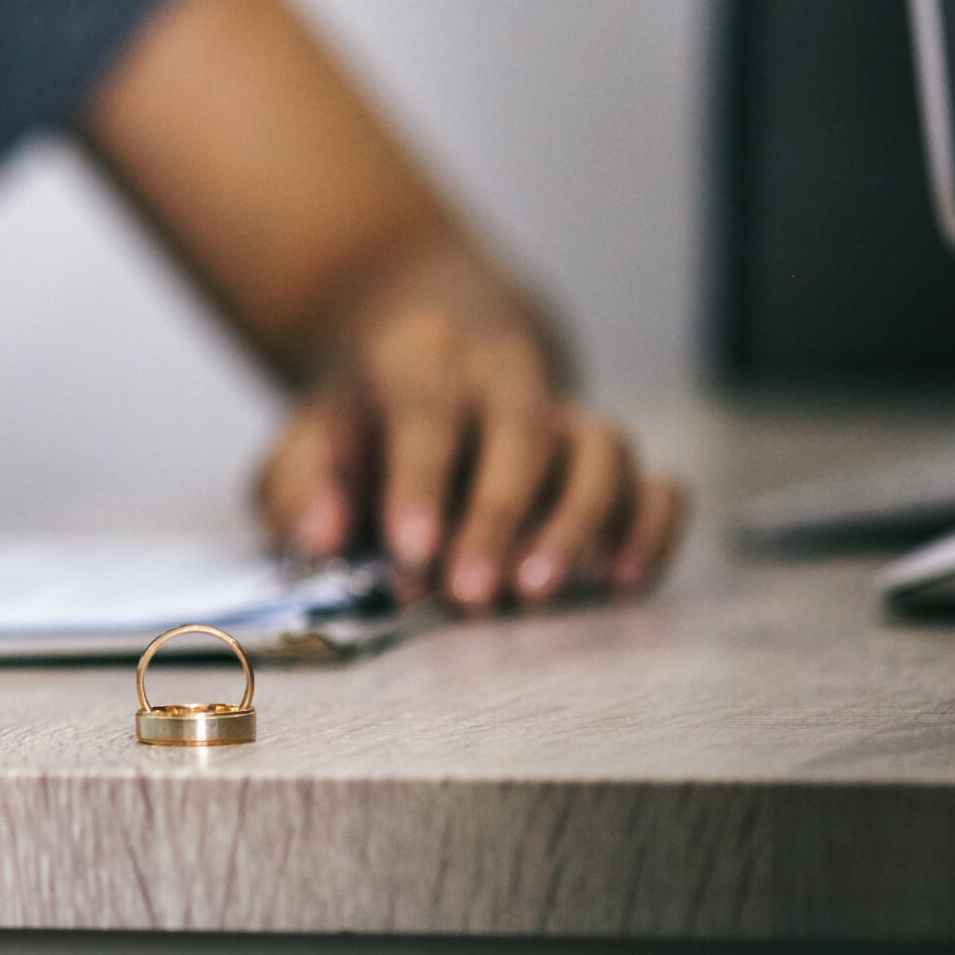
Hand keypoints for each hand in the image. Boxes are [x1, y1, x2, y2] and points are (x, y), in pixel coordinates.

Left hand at [256, 302, 684, 613]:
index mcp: (420, 359)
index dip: (419, 481)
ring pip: (600, 448)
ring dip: (577, 525)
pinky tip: (619, 583)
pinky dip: (650, 531)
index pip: (424, 410)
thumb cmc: (360, 425)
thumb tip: (319, 535)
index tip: (410, 551)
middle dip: (498, 517)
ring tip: (537, 595)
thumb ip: (298, 486)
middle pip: (521, 431)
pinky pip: (655, 482)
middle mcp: (506, 376)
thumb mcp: (303, 441)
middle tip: (470, 595)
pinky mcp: (609, 457)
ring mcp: (566, 414)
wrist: (424, 363)